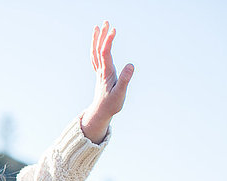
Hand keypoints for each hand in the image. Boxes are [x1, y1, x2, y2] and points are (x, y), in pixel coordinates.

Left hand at [81, 20, 133, 143]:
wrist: (101, 112)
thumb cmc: (111, 104)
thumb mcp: (120, 94)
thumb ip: (125, 80)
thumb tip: (130, 65)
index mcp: (106, 73)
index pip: (105, 54)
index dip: (107, 41)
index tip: (112, 30)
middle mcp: (101, 70)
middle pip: (99, 50)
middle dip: (102, 36)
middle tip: (105, 22)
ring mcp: (100, 72)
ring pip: (96, 53)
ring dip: (97, 40)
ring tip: (99, 27)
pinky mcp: (101, 74)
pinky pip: (96, 58)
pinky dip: (97, 48)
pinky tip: (98, 43)